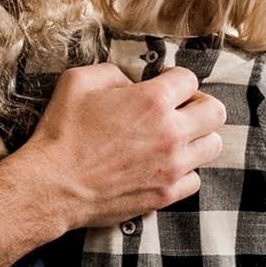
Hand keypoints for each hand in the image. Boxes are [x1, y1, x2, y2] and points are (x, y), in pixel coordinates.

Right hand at [17, 62, 225, 227]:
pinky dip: (184, 172)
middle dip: (198, 106)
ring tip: (174, 141)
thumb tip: (131, 82)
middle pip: (215, 111)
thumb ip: (113, 72)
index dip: (173, 79)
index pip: (189, 78)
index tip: (162, 86)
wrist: (50, 186)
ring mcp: (172, 166)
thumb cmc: (60, 133)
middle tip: (178, 111)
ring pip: (213, 146)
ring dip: (197, 139)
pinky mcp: (165, 194)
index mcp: (153, 100)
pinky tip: (163, 167)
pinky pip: (195, 179)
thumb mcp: (76, 82)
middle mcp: (171, 132)